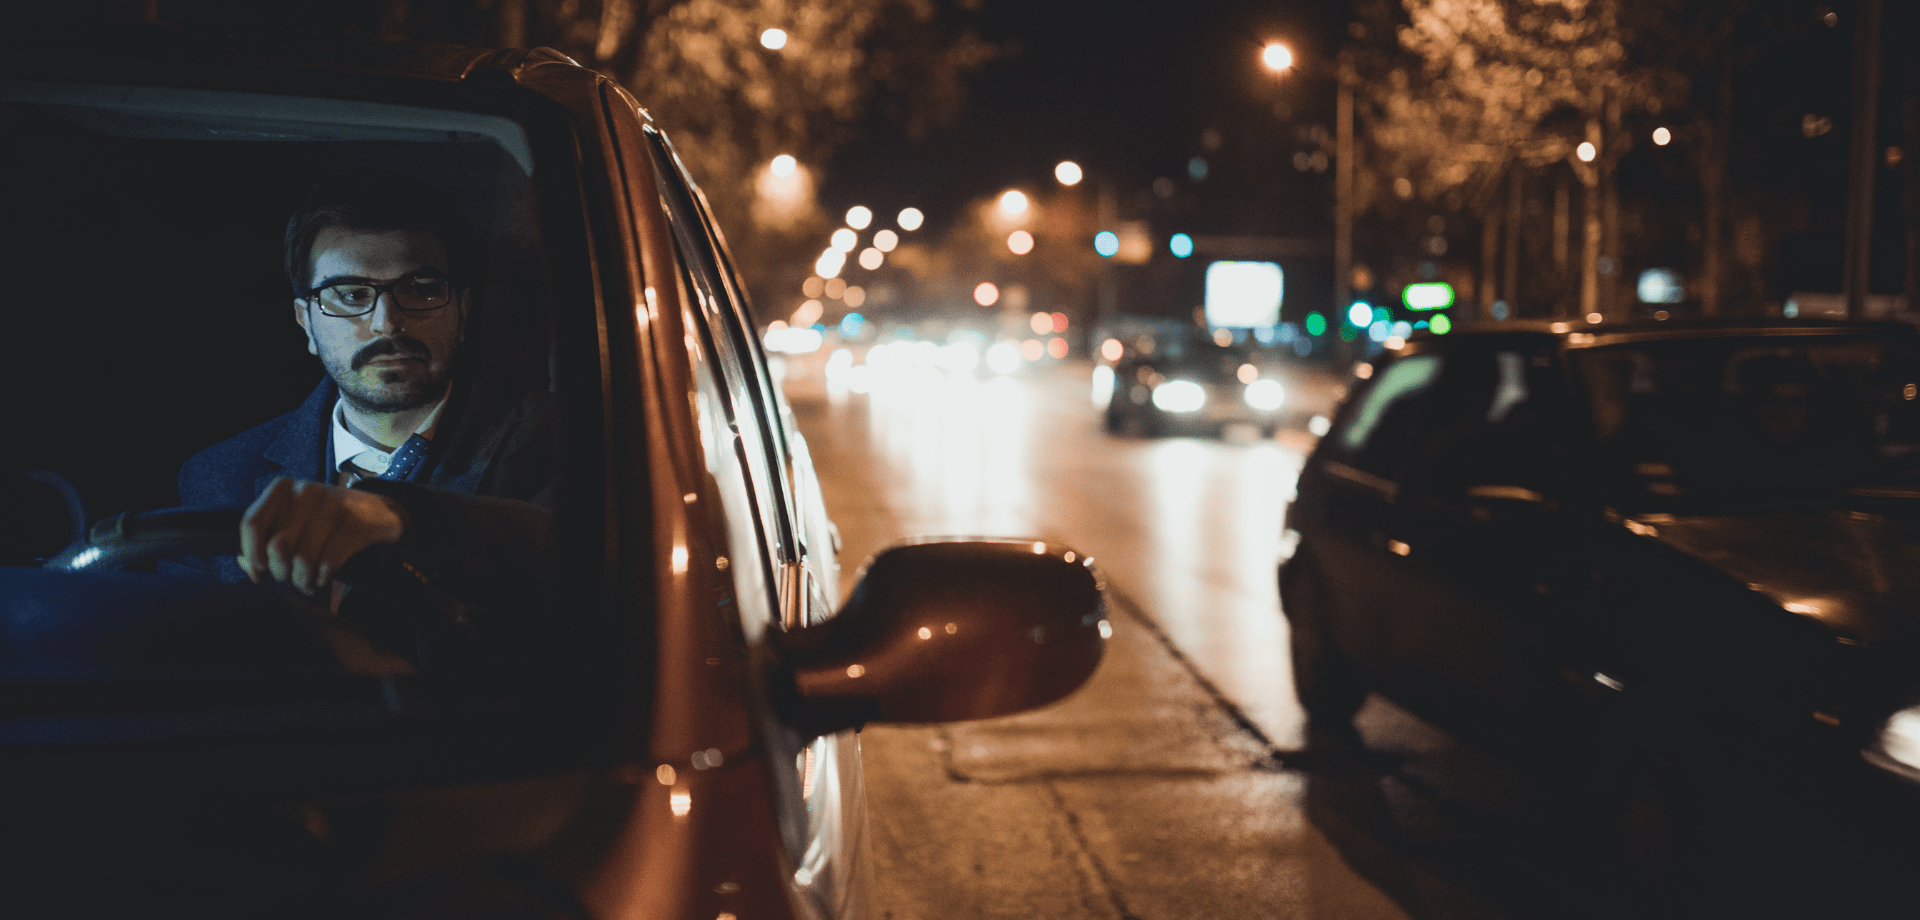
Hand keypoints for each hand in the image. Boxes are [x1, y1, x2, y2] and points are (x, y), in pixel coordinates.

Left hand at [240, 478, 405, 594]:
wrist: (377, 512)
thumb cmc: (326, 521)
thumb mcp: (293, 520)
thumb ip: (265, 539)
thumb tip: (248, 566)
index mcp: (282, 488)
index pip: (252, 524)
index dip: (251, 554)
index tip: (260, 570)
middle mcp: (305, 492)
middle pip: (276, 546)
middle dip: (282, 571)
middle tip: (290, 577)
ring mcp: (332, 506)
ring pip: (302, 559)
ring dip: (303, 579)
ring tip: (307, 582)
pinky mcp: (354, 524)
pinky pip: (327, 564)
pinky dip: (322, 578)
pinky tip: (323, 577)